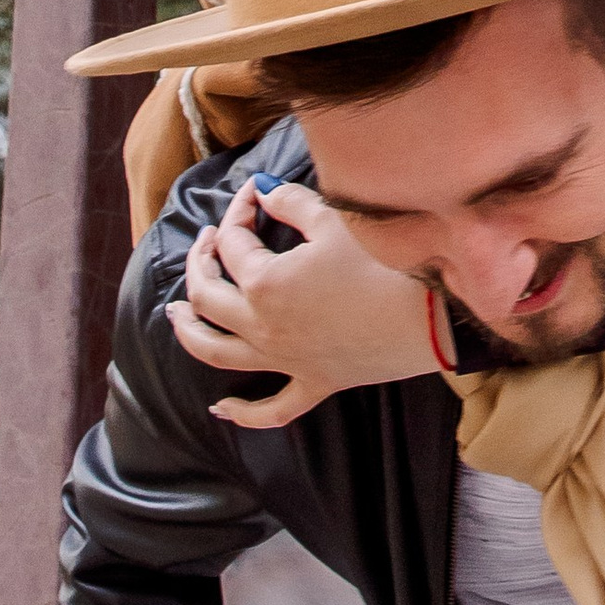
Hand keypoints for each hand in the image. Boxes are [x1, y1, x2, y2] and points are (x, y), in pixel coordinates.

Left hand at [170, 176, 439, 428]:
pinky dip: (242, 413)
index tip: (254, 192)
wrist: (430, 315)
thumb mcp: (335, 220)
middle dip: (200, 262)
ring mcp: (285, 360)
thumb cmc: (384, 263)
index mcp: (263, 283)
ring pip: (216, 353)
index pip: (233, 242)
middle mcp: (262, 326)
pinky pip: (270, 408)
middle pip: (207, 296)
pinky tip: (221, 409)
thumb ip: (290, 202)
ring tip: (175, 315)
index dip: (239, 211)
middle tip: (205, 242)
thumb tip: (263, 193)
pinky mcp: (313, 383)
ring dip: (189, 332)